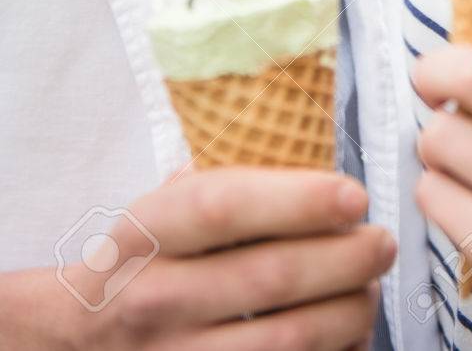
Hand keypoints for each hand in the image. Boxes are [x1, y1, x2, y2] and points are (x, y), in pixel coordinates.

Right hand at [1, 167, 393, 349]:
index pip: (225, 207)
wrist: (81, 341)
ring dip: (349, 313)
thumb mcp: (161, 209)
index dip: (297, 199)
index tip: (354, 195)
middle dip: (346, 258)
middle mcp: (157, 297)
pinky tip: (349, 336)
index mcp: (148, 232)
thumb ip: (222, 185)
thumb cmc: (144, 259)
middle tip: (383, 241)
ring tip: (370, 287)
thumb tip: (315, 147)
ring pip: (289, 340)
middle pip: (271, 277)